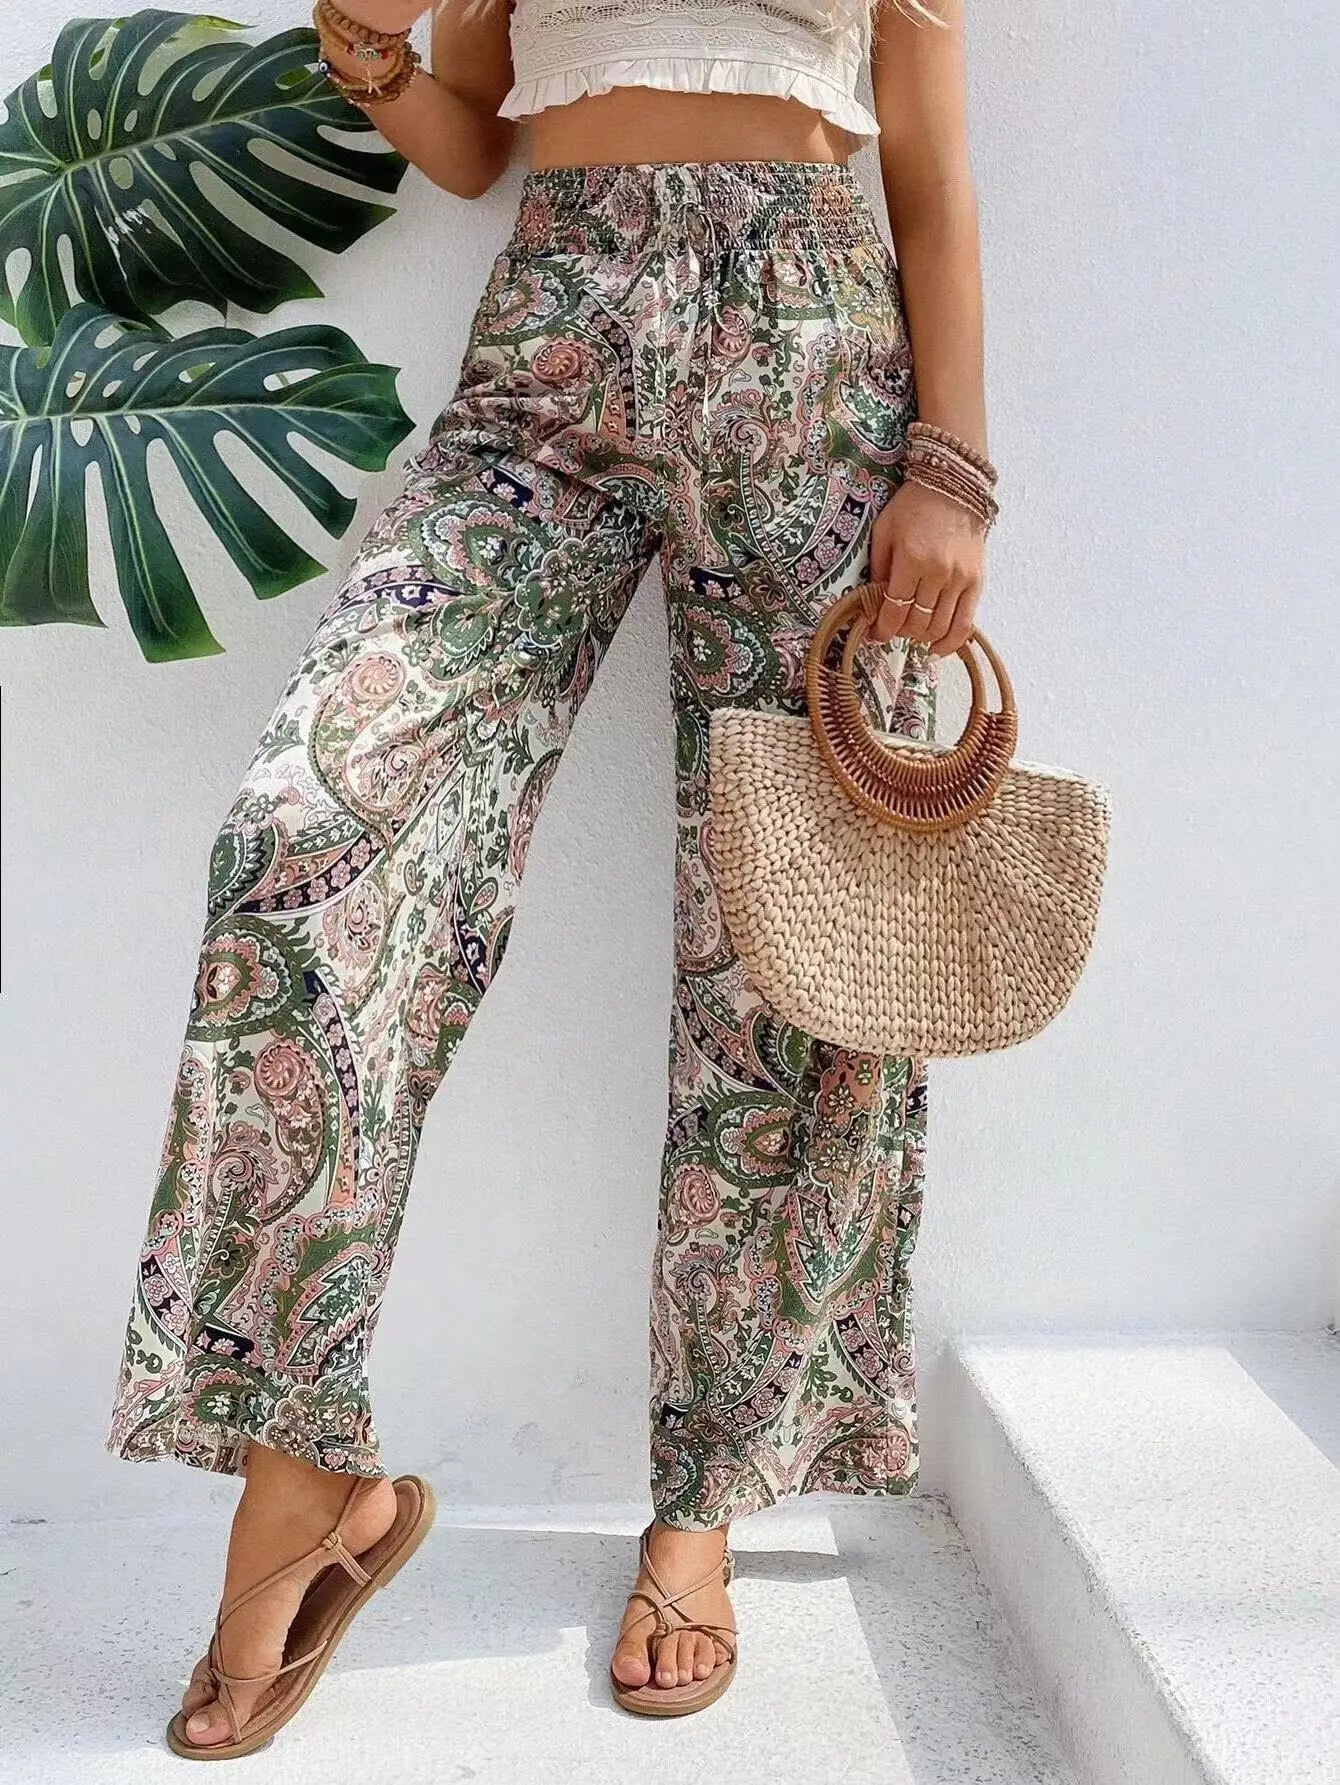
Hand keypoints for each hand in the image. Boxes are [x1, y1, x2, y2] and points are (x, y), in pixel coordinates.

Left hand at [866, 477, 986, 653]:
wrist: (953, 487)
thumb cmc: (912, 508)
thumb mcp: (884, 532)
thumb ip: (879, 569)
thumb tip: (873, 605)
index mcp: (911, 560)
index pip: (894, 611)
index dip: (882, 630)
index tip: (875, 634)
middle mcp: (938, 573)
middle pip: (916, 623)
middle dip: (900, 632)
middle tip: (893, 627)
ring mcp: (961, 580)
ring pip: (939, 628)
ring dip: (921, 637)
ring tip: (913, 631)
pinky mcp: (977, 582)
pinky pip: (965, 624)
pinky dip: (950, 642)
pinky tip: (937, 648)